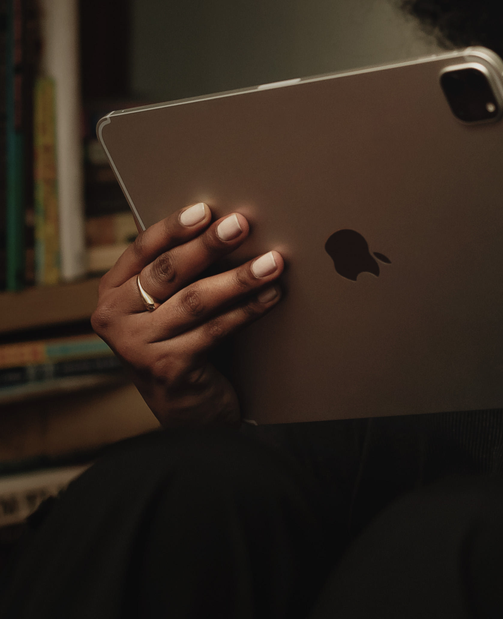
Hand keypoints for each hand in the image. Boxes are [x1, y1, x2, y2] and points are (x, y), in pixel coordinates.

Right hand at [90, 202, 284, 427]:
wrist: (185, 409)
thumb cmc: (181, 339)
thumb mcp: (168, 303)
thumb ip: (180, 268)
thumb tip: (225, 220)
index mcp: (113, 291)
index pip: (143, 249)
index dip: (175, 227)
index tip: (206, 209)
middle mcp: (115, 318)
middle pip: (168, 272)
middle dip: (209, 245)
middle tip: (242, 224)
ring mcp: (137, 347)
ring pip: (195, 301)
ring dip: (239, 278)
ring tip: (273, 261)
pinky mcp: (167, 370)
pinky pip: (215, 330)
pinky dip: (247, 310)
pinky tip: (271, 295)